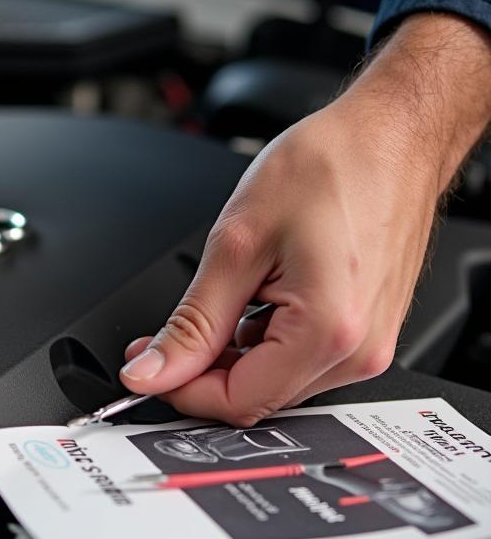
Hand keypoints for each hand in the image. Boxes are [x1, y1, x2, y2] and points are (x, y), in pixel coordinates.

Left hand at [120, 13, 490, 425]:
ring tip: (219, 298)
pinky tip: (255, 297)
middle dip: (201, 371)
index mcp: (327, 332)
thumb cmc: (330, 167)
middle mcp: (357, 351)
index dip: (180, 390)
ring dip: (232, 354)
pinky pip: (300, 358)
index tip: (147, 367)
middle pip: (255, 397)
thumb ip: (192, 322)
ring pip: (275, 380)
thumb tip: (154, 371)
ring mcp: (367, 343)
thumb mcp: (236, 243)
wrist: (392, 135)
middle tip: (163, 336)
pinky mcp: (367, 331)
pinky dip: (263, 340)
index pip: (236, 403)